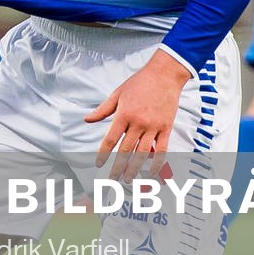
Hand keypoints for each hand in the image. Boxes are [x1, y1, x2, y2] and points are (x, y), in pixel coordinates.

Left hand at [84, 51, 189, 180]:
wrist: (165, 74)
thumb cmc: (140, 83)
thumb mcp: (117, 93)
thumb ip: (103, 109)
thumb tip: (87, 119)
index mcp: (124, 114)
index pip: (110, 139)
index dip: (103, 154)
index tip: (98, 164)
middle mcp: (138, 123)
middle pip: (125, 150)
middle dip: (117, 167)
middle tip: (111, 179)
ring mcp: (154, 127)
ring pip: (142, 153)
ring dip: (135, 168)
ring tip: (128, 180)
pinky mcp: (166, 128)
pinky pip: (162, 150)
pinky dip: (157, 163)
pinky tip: (151, 173)